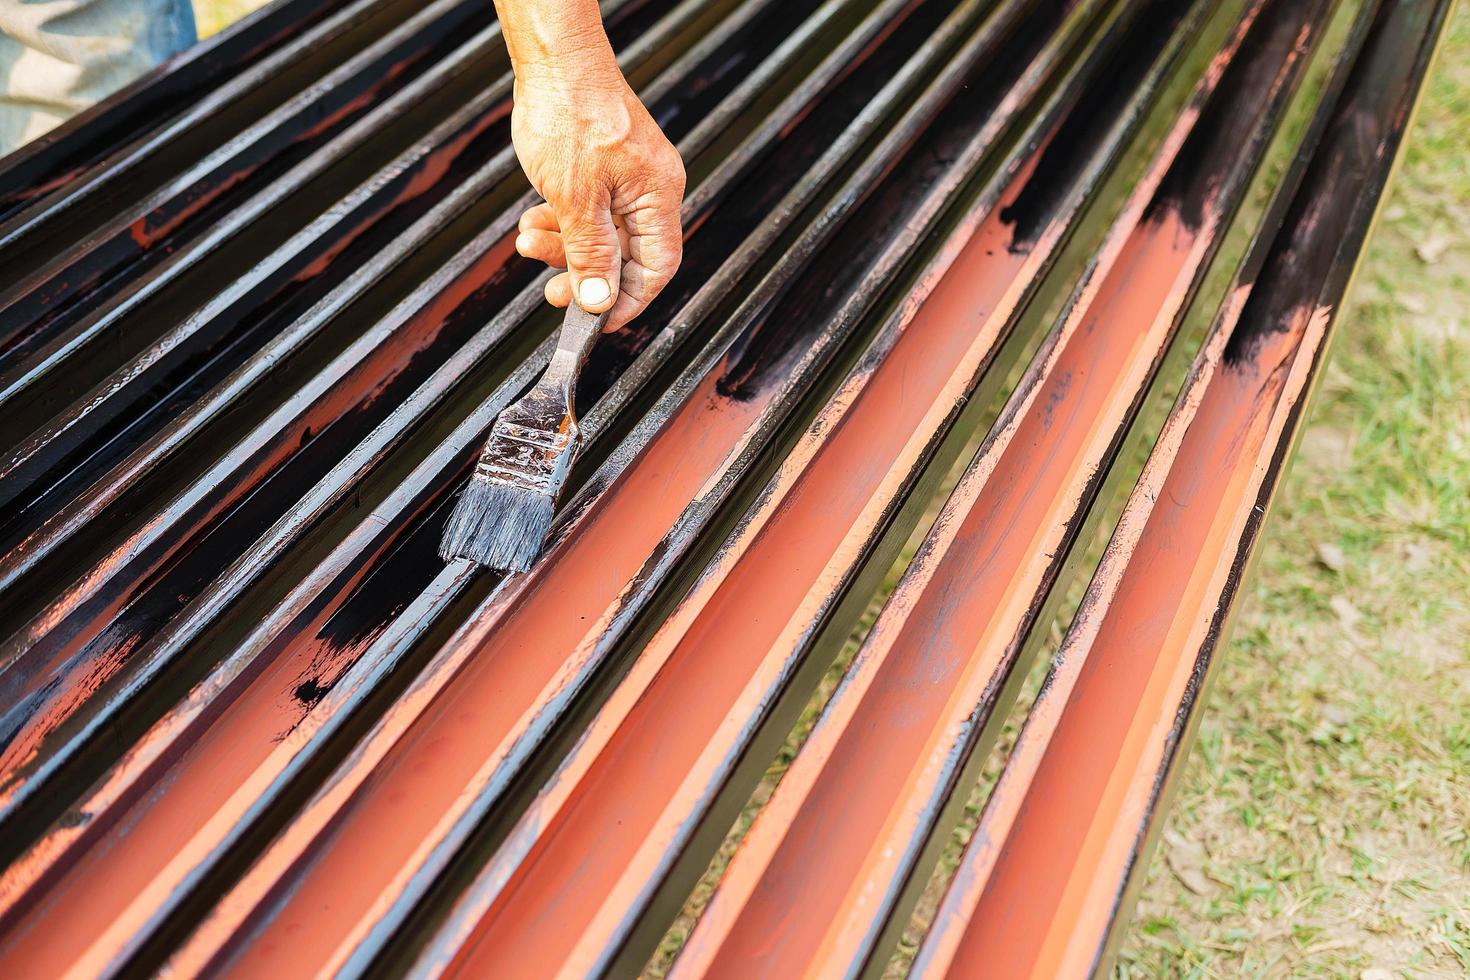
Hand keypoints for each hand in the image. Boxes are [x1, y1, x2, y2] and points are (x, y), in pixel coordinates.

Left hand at [509, 55, 684, 331]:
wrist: (554, 61)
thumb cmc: (571, 113)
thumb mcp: (575, 199)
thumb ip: (590, 254)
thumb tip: (600, 300)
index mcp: (658, 197)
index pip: (656, 269)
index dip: (626, 301)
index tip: (594, 319)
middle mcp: (650, 190)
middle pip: (625, 255)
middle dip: (583, 273)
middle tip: (552, 290)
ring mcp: (628, 178)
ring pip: (601, 235)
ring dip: (562, 246)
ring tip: (530, 240)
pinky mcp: (604, 168)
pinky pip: (589, 211)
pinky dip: (561, 222)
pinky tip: (535, 219)